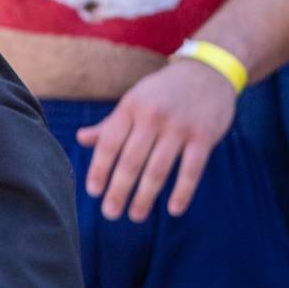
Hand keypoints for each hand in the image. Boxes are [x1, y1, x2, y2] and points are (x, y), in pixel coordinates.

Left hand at [74, 55, 239, 220]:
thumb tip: (80, 139)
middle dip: (119, 190)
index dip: (99, 169)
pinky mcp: (203, 137)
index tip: (93, 192)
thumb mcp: (134, 100)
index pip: (109, 143)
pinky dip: (182, 192)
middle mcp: (152, 116)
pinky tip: (173, 210)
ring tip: (135, 215)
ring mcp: (179, 127)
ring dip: (145, 196)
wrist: (208, 72)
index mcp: (131, 106)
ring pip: (158, 169)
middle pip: (131, 160)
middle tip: (111, 213)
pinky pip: (191, 171)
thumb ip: (110, 123)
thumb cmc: (164, 91)